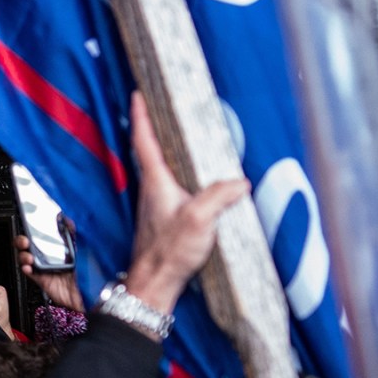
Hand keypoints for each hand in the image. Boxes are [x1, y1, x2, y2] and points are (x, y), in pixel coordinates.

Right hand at [14, 229, 83, 311]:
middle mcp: (50, 257)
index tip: (29, 225)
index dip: (32, 230)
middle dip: (22, 241)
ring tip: (29, 256)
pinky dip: (26, 268)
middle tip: (25, 241)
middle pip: (29, 246)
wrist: (89, 295)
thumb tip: (66, 218)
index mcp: (58, 247)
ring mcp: (44, 268)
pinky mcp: (42, 280)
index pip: (40, 235)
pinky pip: (29, 272)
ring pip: (26, 258)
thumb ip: (74, 233)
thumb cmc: (89, 272)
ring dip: (23, 255)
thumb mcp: (83, 247)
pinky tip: (28, 266)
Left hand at [122, 92, 250, 311]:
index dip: (141, 116)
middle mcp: (151, 189)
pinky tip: (190, 178)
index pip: (144, 141)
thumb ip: (219, 196)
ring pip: (158, 169)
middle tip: (159, 107)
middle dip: (153, 127)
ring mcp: (154, 204)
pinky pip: (167, 186)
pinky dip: (174, 173)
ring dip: (163, 150)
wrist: (153, 283)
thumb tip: (240, 181)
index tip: (137, 94)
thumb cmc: (169, 252)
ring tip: (175, 135)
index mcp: (156, 182)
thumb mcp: (200, 219)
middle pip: (149, 151)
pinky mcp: (162, 218)